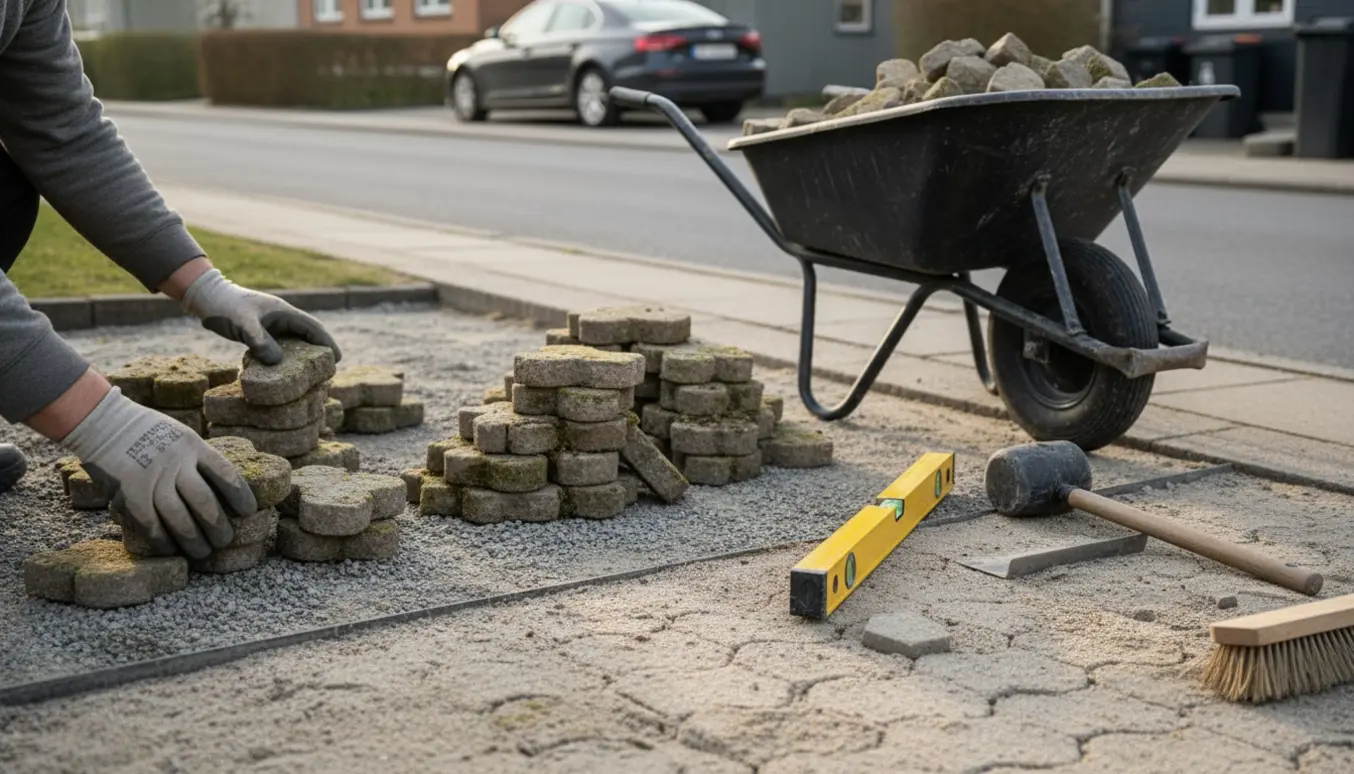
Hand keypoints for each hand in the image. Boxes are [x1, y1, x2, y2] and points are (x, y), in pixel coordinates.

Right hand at [60, 387, 257, 558]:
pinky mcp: (130, 494)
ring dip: (193, 539)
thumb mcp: (181, 436)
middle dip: (217, 526)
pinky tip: (172, 549)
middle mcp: (175, 462)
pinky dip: (163, 540)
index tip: (250, 512)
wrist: (105, 424)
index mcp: (193, 446)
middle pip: (204, 501)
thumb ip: (198, 460)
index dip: (240, 496)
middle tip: (224, 540)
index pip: (225, 474)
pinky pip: (151, 524)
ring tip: (203, 552)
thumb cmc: (149, 433)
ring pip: (179, 517)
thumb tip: (223, 492)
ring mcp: (152, 479)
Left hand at [179, 268, 341, 365]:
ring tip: (310, 377)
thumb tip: (277, 361)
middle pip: (308, 337)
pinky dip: (284, 361)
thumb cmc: (224, 306)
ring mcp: (271, 326)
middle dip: (319, 353)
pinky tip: (283, 375)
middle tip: (328, 373)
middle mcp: (281, 319)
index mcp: (284, 312)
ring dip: (302, 359)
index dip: (327, 343)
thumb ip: (259, 341)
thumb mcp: (243, 323)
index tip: (337, 359)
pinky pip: (278, 349)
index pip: (313, 328)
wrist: (205, 297)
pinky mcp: (260, 334)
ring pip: (294, 344)